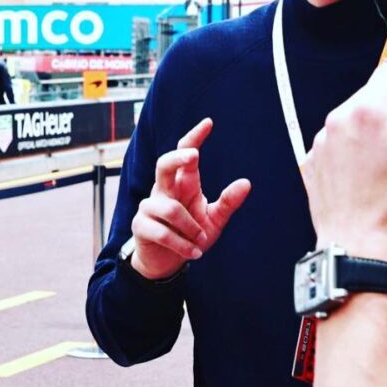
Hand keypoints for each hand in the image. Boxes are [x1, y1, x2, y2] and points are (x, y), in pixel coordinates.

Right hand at [130, 118, 250, 279]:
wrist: (166, 263)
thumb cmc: (190, 237)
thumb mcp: (214, 221)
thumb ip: (228, 203)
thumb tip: (246, 183)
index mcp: (183, 184)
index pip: (185, 154)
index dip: (194, 138)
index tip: (209, 123)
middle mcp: (164, 191)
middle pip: (164, 164)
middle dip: (178, 158)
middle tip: (195, 156)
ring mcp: (149, 206)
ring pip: (170, 208)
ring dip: (190, 228)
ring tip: (200, 241)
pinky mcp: (140, 225)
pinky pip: (162, 232)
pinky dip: (182, 245)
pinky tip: (193, 253)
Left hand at [301, 65, 386, 265]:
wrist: (357, 243)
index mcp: (366, 112)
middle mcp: (337, 120)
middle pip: (371, 95)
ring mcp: (321, 142)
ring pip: (355, 120)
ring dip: (377, 132)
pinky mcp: (313, 162)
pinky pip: (339, 143)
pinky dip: (357, 151)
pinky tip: (371, 176)